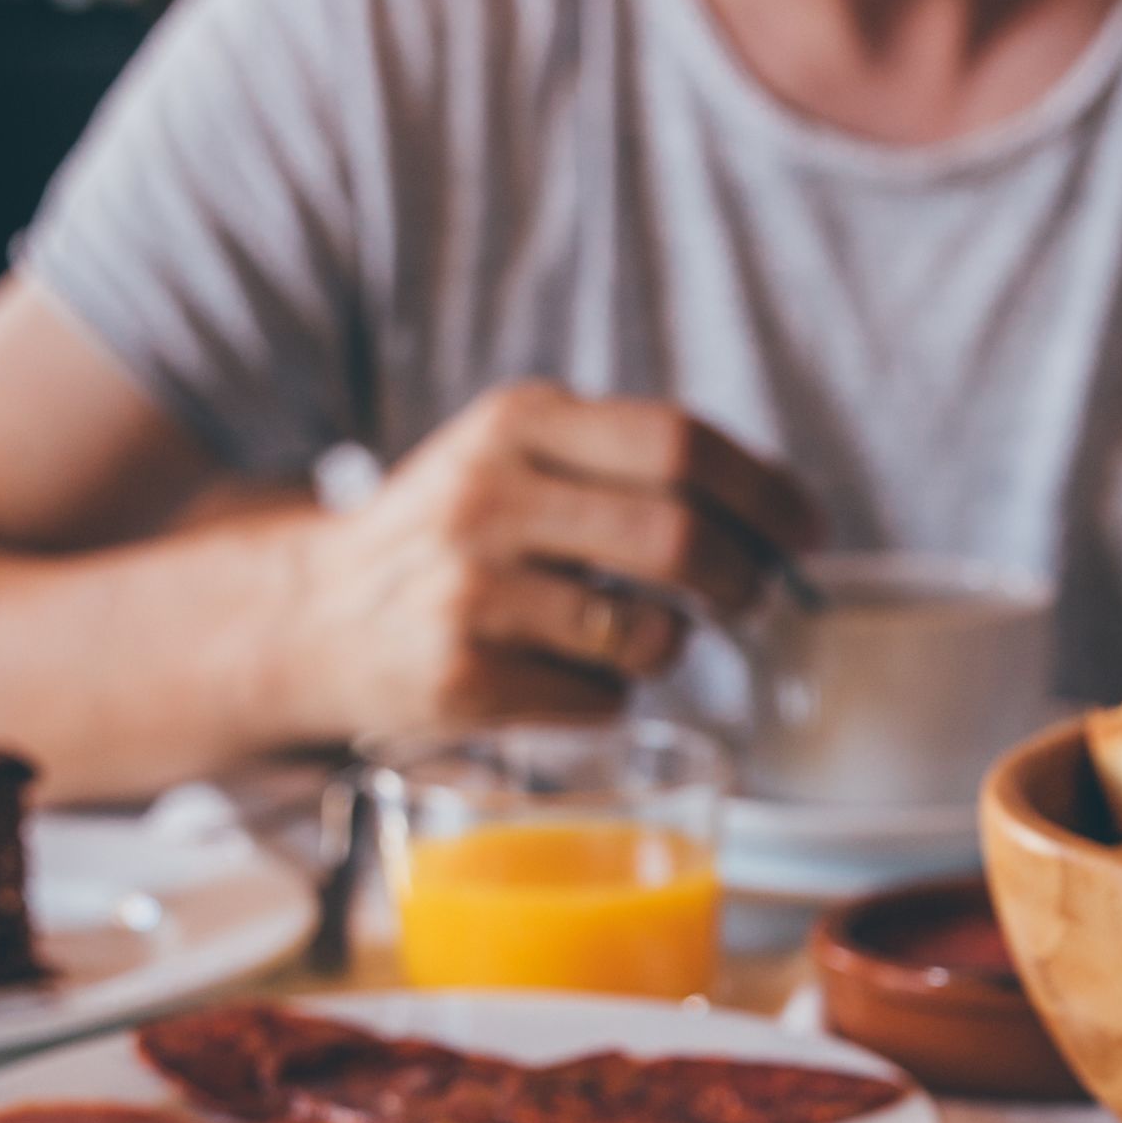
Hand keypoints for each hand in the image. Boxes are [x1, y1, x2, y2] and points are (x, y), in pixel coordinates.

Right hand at [278, 381, 821, 738]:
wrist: (314, 617)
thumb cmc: (449, 536)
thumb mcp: (513, 455)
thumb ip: (619, 462)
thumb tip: (774, 512)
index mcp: (518, 423)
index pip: (679, 443)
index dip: (765, 492)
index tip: (807, 531)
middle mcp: (491, 497)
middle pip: (679, 538)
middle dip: (744, 579)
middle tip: (753, 599)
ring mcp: (473, 593)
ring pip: (648, 635)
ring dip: (669, 647)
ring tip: (636, 639)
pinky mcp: (463, 679)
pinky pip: (600, 700)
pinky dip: (609, 696)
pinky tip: (566, 675)